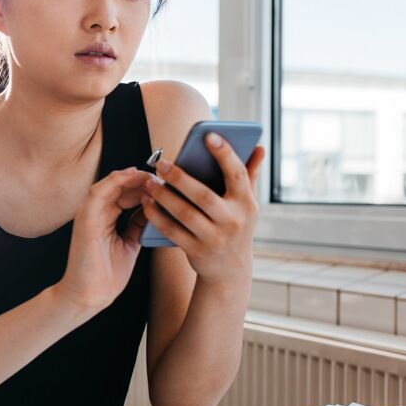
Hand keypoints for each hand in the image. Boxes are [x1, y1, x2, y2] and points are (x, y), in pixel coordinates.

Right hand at [58, 167, 155, 312]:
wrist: (90, 295)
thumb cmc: (107, 275)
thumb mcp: (130, 243)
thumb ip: (138, 224)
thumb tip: (153, 208)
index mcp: (105, 218)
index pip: (125, 192)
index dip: (145, 186)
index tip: (166, 186)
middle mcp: (96, 212)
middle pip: (120, 185)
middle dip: (142, 179)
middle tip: (163, 179)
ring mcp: (89, 214)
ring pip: (110, 184)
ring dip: (132, 177)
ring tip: (152, 176)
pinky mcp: (85, 219)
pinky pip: (99, 192)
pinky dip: (115, 180)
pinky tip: (132, 175)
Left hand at [141, 134, 265, 283]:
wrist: (230, 269)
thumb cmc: (236, 225)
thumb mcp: (247, 204)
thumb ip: (249, 175)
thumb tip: (259, 147)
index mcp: (247, 203)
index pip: (237, 174)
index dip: (225, 154)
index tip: (209, 135)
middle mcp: (233, 220)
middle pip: (203, 195)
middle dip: (180, 177)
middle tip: (161, 163)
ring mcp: (214, 237)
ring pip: (184, 213)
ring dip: (163, 196)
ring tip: (149, 182)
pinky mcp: (196, 250)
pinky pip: (171, 230)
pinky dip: (157, 216)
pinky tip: (146, 202)